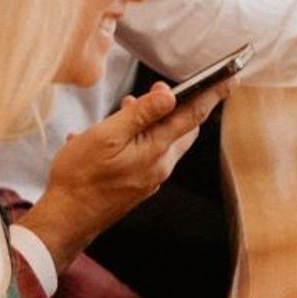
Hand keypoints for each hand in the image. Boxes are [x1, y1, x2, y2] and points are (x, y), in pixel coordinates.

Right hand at [22, 80, 220, 263]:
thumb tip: (169, 95)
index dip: (213, 94)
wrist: (66, 220)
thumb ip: (140, 114)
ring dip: (151, 121)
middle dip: (178, 106)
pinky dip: (136, 139)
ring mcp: (149, 179)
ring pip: (162, 142)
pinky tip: (109, 136)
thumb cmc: (81, 177)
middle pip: (182, 130)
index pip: (193, 116)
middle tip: (164, 89)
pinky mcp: (137, 186)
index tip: (230, 77)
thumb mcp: (107, 136)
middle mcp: (160, 167)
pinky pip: (145, 155)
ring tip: (127, 106)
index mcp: (157, 151)